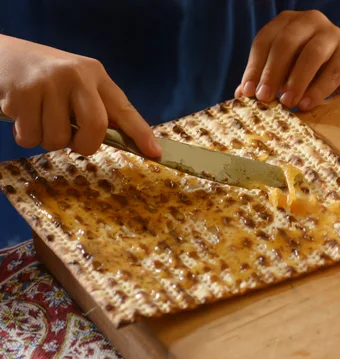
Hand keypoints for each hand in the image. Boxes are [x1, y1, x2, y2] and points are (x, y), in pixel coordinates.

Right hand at [0, 35, 160, 156]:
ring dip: (47, 140)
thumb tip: (126, 141)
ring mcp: (47, 83)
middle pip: (95, 128)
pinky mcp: (21, 94)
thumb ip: (99, 108)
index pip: (124, 108)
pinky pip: (29, 137)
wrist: (3, 55)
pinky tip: (22, 115)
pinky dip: (25, 136)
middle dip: (85, 145)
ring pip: (57, 139)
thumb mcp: (78, 84)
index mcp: (95, 74)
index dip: (141, 133)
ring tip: (40, 118)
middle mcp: (75, 75)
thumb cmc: (48, 79)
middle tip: (74, 142)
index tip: (155, 152)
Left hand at [235, 10, 339, 110]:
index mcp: (287, 22)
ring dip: (296, 80)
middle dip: (273, 72)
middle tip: (264, 98)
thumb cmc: (308, 71)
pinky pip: (333, 72)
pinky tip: (306, 105)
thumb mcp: (284, 72)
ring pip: (312, 54)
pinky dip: (318, 90)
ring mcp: (333, 34)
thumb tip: (240, 96)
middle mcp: (310, 21)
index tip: (248, 92)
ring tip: (287, 103)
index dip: (254, 67)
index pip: (265, 41)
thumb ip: (264, 80)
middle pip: (286, 43)